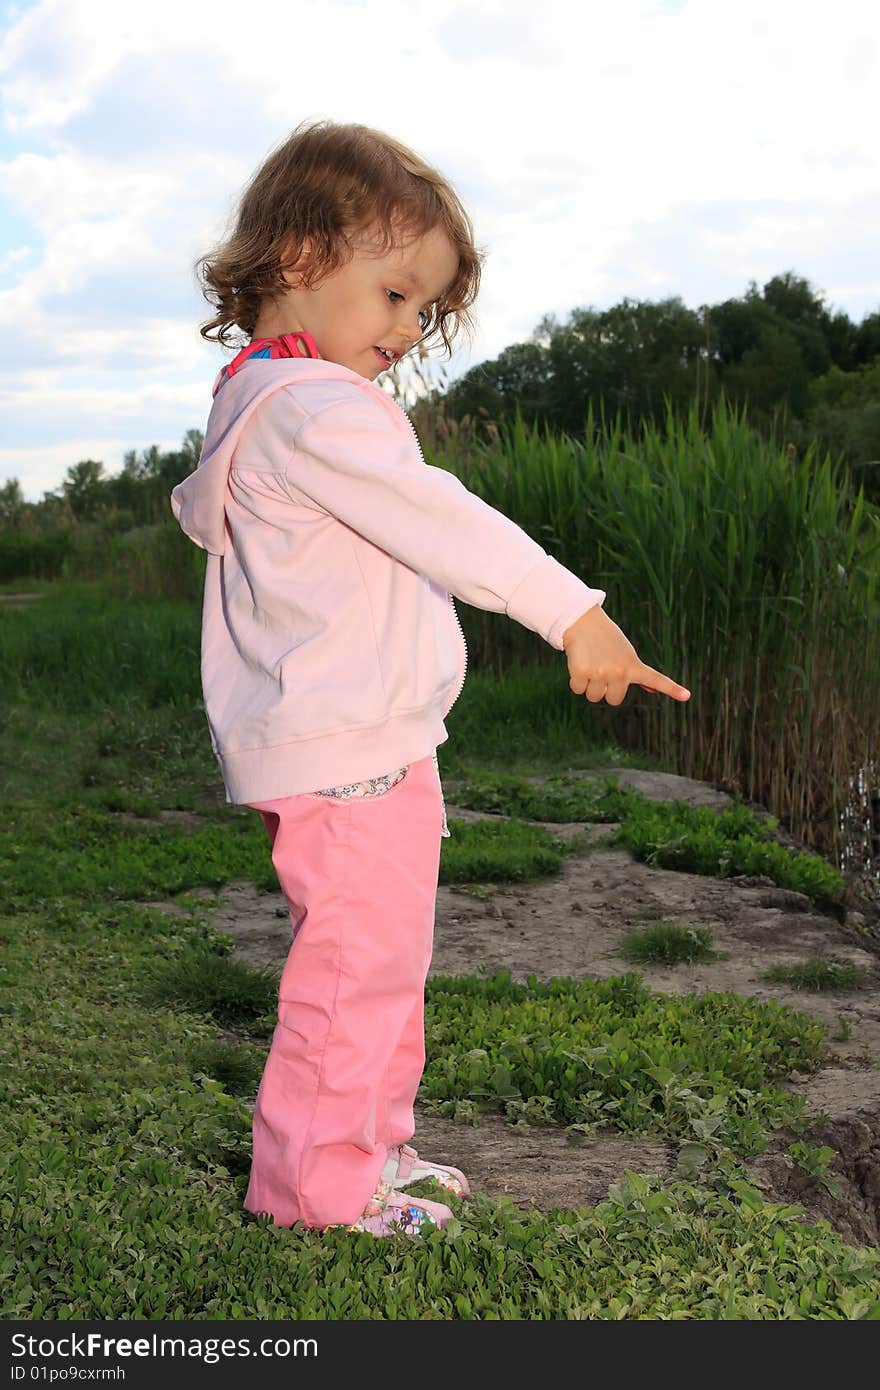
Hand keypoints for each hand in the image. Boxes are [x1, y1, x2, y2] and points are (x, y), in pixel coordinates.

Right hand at [562, 605, 690, 706]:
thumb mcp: (627, 655)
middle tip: (601, 669)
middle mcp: (619, 671)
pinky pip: (578, 689)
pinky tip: (579, 663)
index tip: (687, 696)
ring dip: (589, 685)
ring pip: (593, 696)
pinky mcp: (581, 673)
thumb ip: (641, 675)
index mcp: (633, 665)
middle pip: (613, 700)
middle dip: (605, 689)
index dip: (671, 689)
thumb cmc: (607, 640)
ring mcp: (601, 672)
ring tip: (590, 663)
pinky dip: (576, 680)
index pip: (656, 679)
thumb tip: (654, 690)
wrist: (583, 621)